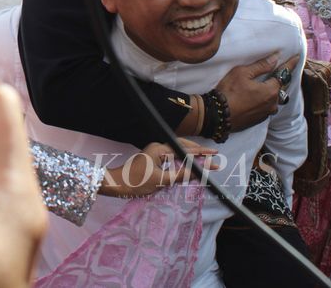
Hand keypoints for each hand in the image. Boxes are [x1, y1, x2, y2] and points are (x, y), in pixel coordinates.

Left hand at [100, 139, 218, 197]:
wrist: (116, 184)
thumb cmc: (135, 182)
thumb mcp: (159, 181)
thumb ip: (178, 176)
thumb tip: (196, 173)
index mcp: (159, 149)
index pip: (185, 150)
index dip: (201, 154)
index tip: (215, 156)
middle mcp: (158, 148)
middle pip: (182, 147)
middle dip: (198, 152)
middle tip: (213, 156)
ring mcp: (155, 154)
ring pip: (178, 152)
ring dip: (191, 156)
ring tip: (205, 159)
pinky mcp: (153, 160)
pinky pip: (172, 158)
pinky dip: (182, 161)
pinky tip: (189, 166)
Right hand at [215, 53, 300, 130]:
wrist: (218, 116)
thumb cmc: (229, 92)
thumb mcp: (242, 73)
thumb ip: (261, 66)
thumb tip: (275, 58)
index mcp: (271, 90)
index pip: (284, 74)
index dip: (290, 64)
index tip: (297, 58)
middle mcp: (273, 103)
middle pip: (281, 87)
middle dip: (282, 78)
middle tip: (281, 70)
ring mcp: (267, 113)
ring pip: (275, 99)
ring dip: (273, 91)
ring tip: (267, 85)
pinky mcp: (259, 119)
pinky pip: (267, 107)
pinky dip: (265, 100)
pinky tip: (257, 97)